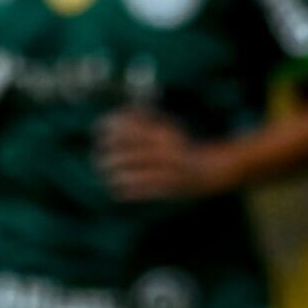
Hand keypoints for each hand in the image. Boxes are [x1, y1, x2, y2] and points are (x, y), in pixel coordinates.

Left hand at [95, 108, 229, 201]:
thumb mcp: (165, 127)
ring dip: (116, 175)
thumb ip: (142, 119)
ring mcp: (169, 171)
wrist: (209, 170)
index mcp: (164, 133)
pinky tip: (116, 189)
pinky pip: (144, 191)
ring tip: (106, 174)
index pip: (131, 128)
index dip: (110, 129)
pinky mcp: (170, 189)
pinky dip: (127, 190)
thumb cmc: (180, 145)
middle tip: (97, 158)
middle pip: (130, 153)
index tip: (98, 132)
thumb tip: (113, 117)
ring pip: (135, 174)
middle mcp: (166, 151)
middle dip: (108, 156)